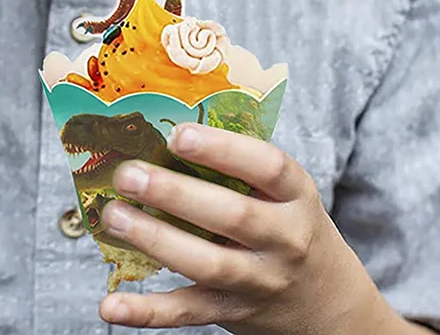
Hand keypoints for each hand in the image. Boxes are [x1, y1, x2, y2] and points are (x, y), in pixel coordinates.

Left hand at [98, 125, 409, 334]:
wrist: (328, 305)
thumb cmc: (291, 227)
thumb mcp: (286, 193)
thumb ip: (243, 166)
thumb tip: (168, 126)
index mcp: (296, 196)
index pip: (268, 167)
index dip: (223, 149)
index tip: (178, 134)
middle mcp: (284, 239)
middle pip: (232, 216)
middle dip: (175, 194)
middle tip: (129, 174)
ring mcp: (260, 281)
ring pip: (207, 264)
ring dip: (154, 240)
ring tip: (114, 216)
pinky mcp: (233, 313)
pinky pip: (188, 313)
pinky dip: (148, 312)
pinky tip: (111, 305)